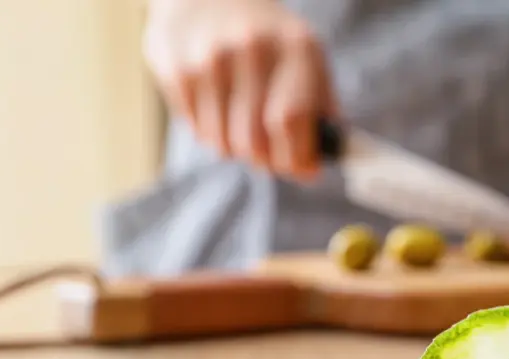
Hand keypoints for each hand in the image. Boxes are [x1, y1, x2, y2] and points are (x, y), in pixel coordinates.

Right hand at [143, 0, 336, 178]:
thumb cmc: (269, 38)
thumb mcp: (307, 56)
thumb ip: (323, 105)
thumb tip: (333, 154)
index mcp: (295, 48)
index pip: (290, 121)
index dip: (297, 158)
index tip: (303, 170)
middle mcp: (251, 48)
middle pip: (254, 141)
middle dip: (266, 161)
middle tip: (270, 155)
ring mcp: (209, 58)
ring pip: (222, 143)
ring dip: (236, 148)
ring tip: (241, 123)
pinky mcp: (176, 68)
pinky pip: (197, 131)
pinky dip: (210, 133)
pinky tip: (217, 106)